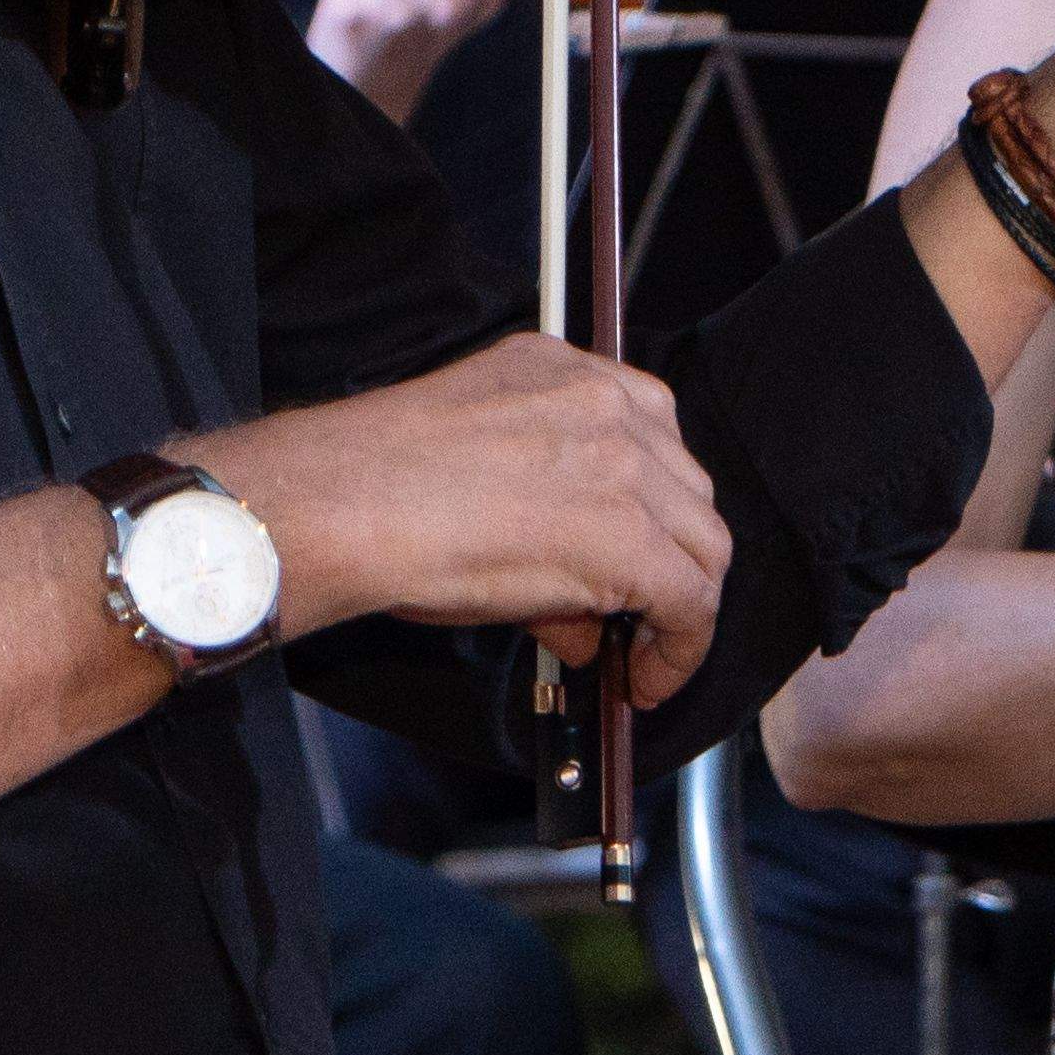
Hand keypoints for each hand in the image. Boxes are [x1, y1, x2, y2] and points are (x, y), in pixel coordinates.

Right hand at [195, 331, 733, 709]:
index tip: (639, 553)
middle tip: (630, 614)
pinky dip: (680, 649)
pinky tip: (644, 680)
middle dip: (668, 557)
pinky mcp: (630, 537)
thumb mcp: (476, 464)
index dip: (652, 510)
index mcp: (569, 373)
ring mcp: (627, 467)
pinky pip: (690, 600)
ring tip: (635, 653)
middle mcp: (610, 407)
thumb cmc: (378, 483)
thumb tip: (580, 611)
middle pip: (687, 492)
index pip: (653, 439)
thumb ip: (545, 511)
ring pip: (703, 544)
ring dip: (678, 603)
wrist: (352, 503)